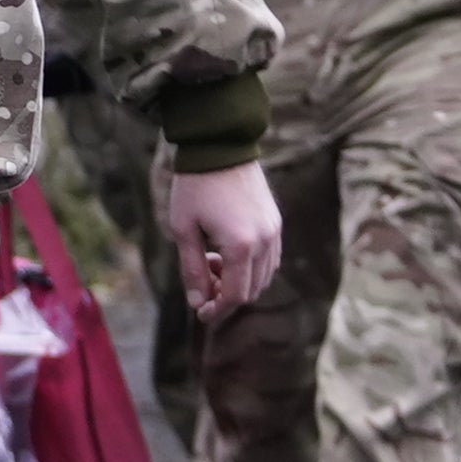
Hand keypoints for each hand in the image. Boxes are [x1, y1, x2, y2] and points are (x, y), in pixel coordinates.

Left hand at [163, 160, 283, 319]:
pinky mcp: (277, 222)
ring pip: (264, 277)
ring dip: (240, 281)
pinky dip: (251, 267)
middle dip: (227, 295)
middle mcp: (265, 241)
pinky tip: (228, 253)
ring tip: (212, 261)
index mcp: (241, 245)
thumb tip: (199, 303)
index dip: (218, 310)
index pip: (236, 295)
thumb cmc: (195, 187)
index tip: (201, 313)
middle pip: (252, 290)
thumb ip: (192, 270)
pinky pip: (271, 259)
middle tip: (202, 281)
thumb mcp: (183, 230)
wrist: (220, 147)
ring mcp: (275, 231)